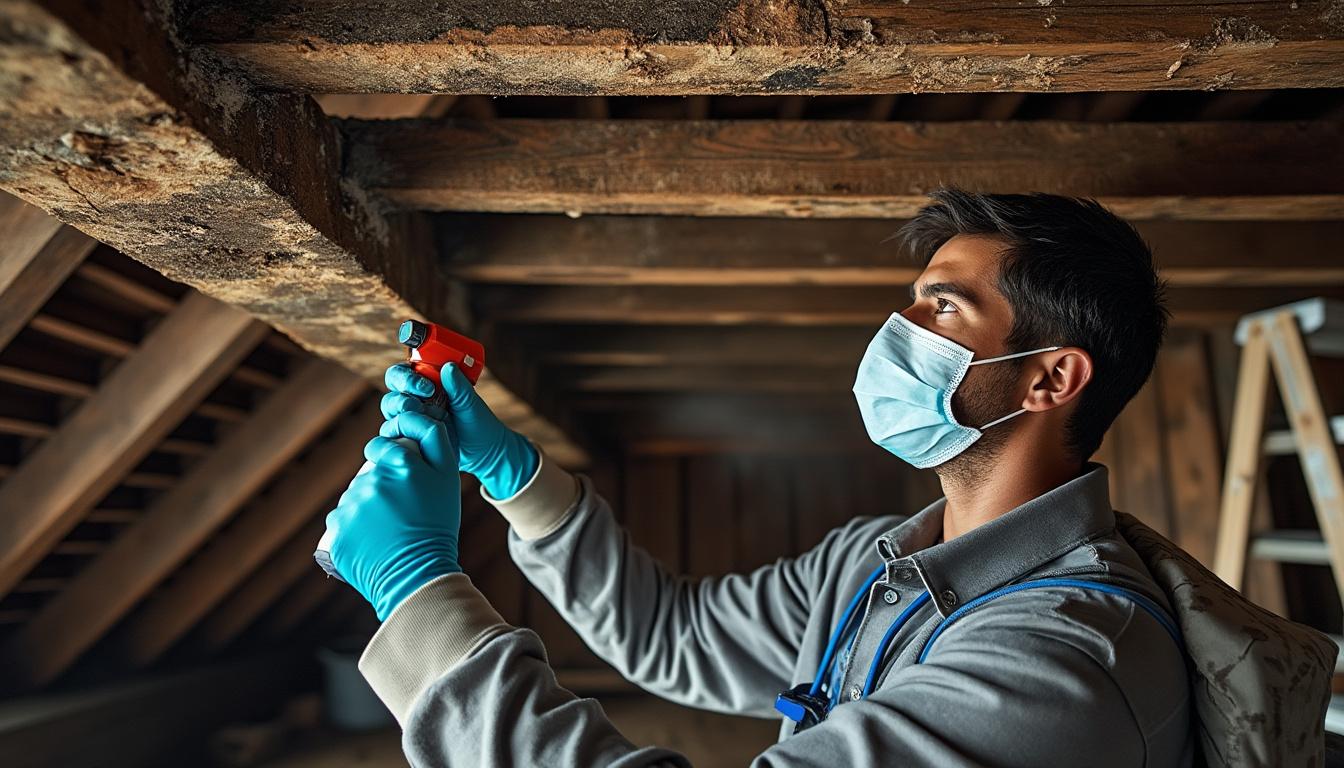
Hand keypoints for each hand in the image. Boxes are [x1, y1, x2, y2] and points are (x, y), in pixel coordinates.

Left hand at [325, 412, 462, 620]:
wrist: (419, 574)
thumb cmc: (436, 524)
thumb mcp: (447, 477)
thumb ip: (433, 438)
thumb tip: (410, 417)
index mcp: (400, 464)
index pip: (380, 446)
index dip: (388, 461)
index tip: (399, 481)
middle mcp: (372, 480)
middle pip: (366, 474)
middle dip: (379, 488)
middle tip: (399, 513)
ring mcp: (351, 506)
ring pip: (354, 498)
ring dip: (365, 508)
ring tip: (386, 529)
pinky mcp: (337, 530)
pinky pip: (341, 521)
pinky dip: (352, 529)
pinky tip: (371, 540)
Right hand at [382, 362, 539, 499]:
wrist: (483, 452)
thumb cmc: (478, 422)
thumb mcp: (470, 402)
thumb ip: (459, 385)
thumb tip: (448, 366)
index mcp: (425, 384)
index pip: (401, 373)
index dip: (406, 377)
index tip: (427, 388)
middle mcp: (412, 400)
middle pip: (391, 392)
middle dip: (401, 397)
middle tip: (420, 404)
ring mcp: (409, 421)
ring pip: (390, 413)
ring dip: (402, 416)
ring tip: (424, 422)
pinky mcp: (408, 440)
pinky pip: (394, 436)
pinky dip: (401, 435)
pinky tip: (417, 439)